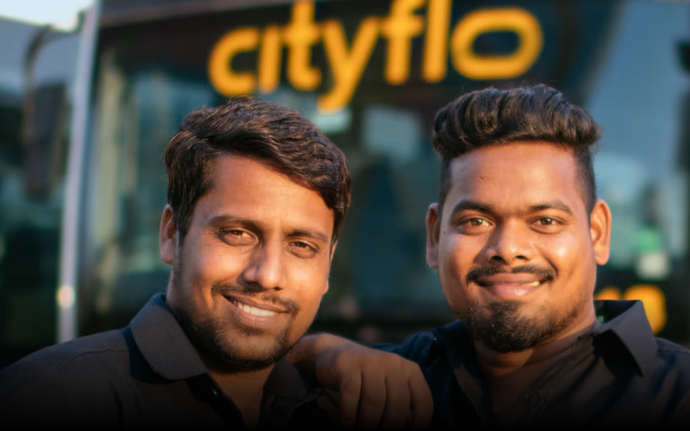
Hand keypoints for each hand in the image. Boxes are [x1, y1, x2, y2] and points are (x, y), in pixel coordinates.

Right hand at [290, 334, 432, 428]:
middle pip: (398, 405)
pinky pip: (351, 394)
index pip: (424, 402)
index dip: (419, 424)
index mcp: (410, 371)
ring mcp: (370, 361)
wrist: (335, 352)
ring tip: (360, 430)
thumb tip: (406, 430)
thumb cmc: (367, 379)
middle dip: (388, 427)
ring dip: (367, 424)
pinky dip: (349, 414)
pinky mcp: (348, 364)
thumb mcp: (389, 388)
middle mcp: (393, 363)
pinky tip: (347, 423)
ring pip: (374, 402)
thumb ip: (401, 407)